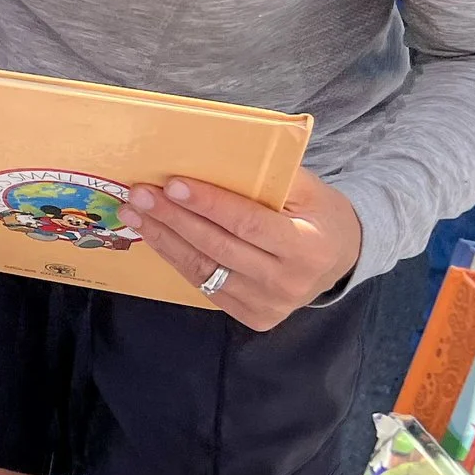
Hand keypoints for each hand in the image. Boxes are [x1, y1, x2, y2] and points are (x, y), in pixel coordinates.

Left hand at [129, 168, 362, 331]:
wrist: (341, 260)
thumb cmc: (321, 216)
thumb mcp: (310, 190)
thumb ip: (270, 178)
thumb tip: (211, 158)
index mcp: (308, 248)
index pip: (248, 223)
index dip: (209, 204)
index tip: (173, 183)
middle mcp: (288, 282)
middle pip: (218, 247)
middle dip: (173, 218)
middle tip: (140, 194)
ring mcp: (268, 305)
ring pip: (204, 269)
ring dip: (163, 239)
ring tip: (134, 212)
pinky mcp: (252, 316)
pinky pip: (204, 284)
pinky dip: (175, 258)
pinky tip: (154, 236)